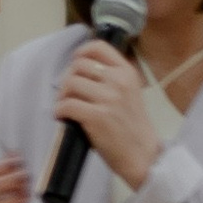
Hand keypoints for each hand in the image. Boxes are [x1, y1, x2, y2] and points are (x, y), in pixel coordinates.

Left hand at [50, 38, 159, 190]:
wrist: (143, 155)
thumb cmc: (133, 127)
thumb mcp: (130, 93)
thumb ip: (112, 78)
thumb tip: (81, 71)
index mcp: (126, 72)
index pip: (98, 47)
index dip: (80, 53)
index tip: (74, 64)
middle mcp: (118, 81)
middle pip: (79, 66)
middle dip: (67, 79)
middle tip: (67, 94)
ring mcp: (108, 98)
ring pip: (70, 84)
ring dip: (62, 95)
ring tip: (65, 107)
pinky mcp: (97, 117)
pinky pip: (67, 105)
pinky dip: (59, 111)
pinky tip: (62, 117)